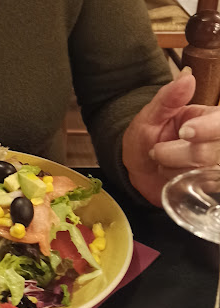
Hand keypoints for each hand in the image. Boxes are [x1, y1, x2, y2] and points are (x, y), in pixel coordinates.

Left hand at [122, 68, 219, 206]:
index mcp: (210, 118)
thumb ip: (168, 98)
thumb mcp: (150, 116)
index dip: (207, 128)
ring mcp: (215, 165)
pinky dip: (177, 182)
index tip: (185, 131)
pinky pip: (198, 188)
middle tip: (156, 150)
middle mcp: (218, 141)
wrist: (138, 168)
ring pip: (203, 171)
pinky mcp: (208, 184)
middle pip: (211, 151)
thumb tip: (186, 77)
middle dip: (176, 153)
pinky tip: (168, 176)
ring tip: (160, 161)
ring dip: (172, 168)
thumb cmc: (147, 138)